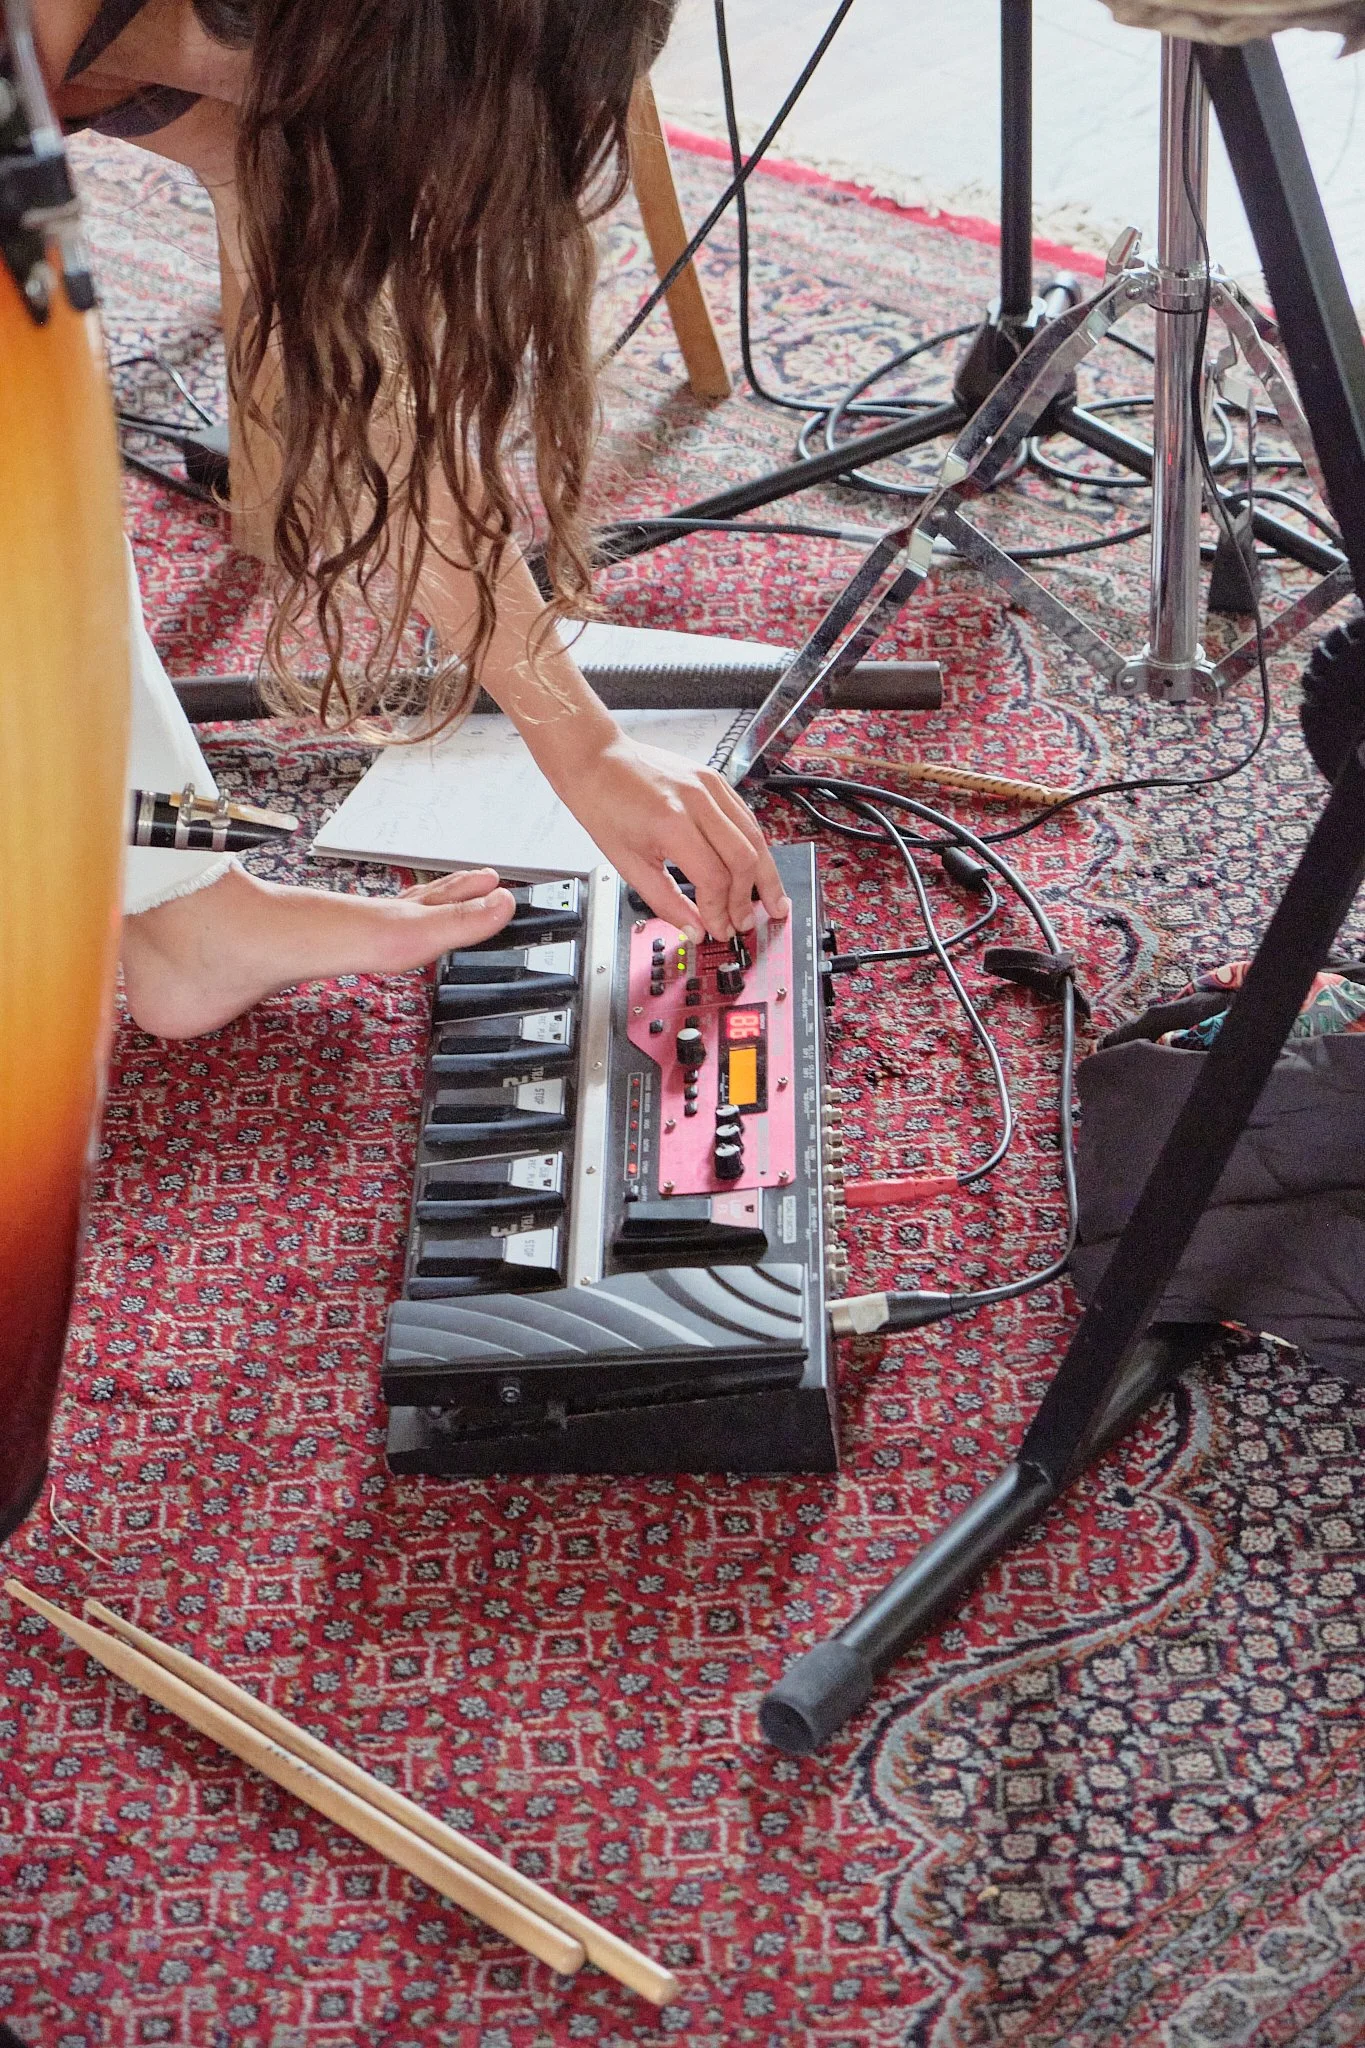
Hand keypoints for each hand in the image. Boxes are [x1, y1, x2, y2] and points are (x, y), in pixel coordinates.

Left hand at [554, 733, 790, 939]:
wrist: (596, 759)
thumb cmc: (604, 805)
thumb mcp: (627, 863)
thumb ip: (665, 901)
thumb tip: (694, 929)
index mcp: (671, 823)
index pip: (714, 878)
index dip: (721, 911)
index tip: (720, 929)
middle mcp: (697, 800)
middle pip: (743, 859)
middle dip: (749, 898)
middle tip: (746, 923)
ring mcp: (710, 786)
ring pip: (755, 836)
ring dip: (766, 874)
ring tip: (774, 901)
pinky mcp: (714, 779)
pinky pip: (746, 817)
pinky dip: (754, 846)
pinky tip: (757, 867)